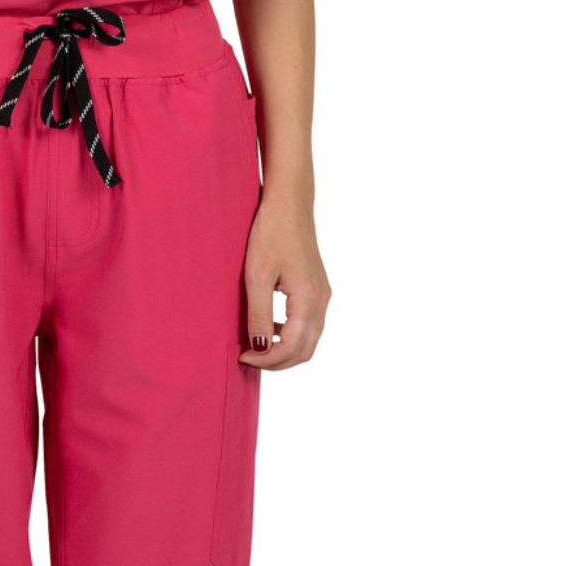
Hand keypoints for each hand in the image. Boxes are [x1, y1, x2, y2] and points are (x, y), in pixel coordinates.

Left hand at [240, 195, 329, 367]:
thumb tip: (259, 348)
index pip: (292, 347)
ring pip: (309, 339)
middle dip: (277, 362)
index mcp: (308, 299)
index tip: (243, 358)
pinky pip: (308, 323)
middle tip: (249, 360)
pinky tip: (269, 326)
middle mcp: (321, 300)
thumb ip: (259, 314)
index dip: (267, 360)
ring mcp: (322, 294)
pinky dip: (290, 334)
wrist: (289, 203)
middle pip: (305, 350)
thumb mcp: (257, 276)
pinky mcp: (317, 288)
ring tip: (256, 347)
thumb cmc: (271, 233)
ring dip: (284, 350)